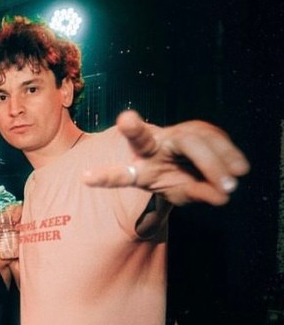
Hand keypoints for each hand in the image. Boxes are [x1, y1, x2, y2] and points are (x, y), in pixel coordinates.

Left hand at [82, 111, 248, 205]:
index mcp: (138, 166)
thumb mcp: (179, 193)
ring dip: (216, 162)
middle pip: (158, 144)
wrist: (182, 159)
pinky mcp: (195, 128)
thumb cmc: (173, 180)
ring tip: (232, 185)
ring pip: (193, 141)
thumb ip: (195, 194)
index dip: (104, 177)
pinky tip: (241, 169)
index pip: (120, 173)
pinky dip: (229, 154)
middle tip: (220, 185)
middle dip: (179, 154)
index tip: (84, 178)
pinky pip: (214, 137)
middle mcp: (150, 145)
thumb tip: (220, 196)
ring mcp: (173, 133)